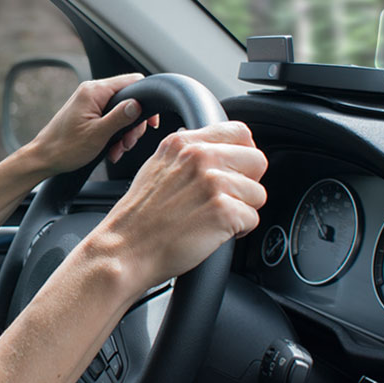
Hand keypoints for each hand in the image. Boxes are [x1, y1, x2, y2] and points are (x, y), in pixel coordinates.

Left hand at [25, 73, 159, 175]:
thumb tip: (138, 104)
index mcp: (94, 91)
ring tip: (117, 150)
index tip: (151, 122)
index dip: (146, 100)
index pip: (132, 82)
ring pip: (121, 112)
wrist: (44, 158)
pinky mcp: (88, 113)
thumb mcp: (98, 134)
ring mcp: (89, 102)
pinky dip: (114, 135)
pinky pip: (110, 119)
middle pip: (128, 99)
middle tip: (128, 143)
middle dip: (133, 124)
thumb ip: (120, 117)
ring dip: (124, 133)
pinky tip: (111, 150)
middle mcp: (92, 92)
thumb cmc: (65, 147)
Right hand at [87, 121, 267, 295]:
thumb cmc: (138, 218)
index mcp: (185, 143)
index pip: (240, 133)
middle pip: (257, 161)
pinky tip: (214, 232)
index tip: (234, 173)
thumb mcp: (156, 167)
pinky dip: (238, 231)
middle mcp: (200, 157)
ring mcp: (213, 183)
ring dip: (242, 210)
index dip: (243, 156)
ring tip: (214, 218)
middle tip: (226, 200)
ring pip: (258, 193)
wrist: (125, 249)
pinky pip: (253, 219)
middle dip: (248, 184)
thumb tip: (214, 150)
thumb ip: (186, 154)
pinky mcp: (223, 211)